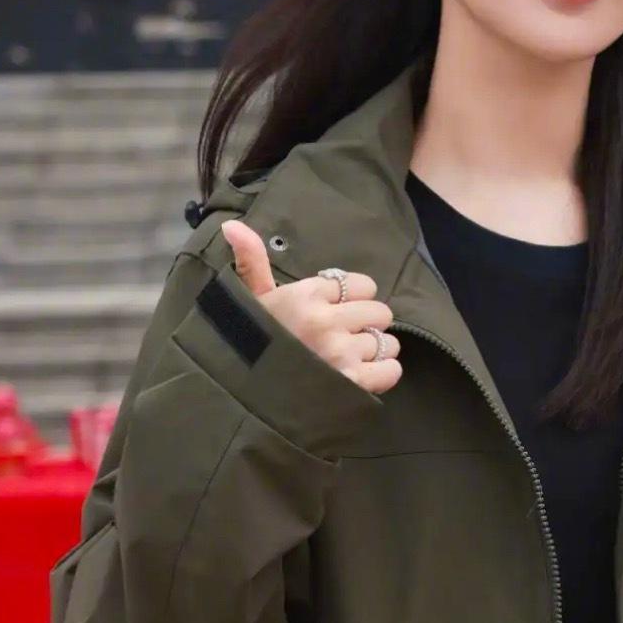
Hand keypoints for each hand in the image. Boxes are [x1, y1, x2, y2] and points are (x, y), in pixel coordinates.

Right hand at [220, 221, 402, 394]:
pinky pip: (391, 369)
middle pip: (379, 312)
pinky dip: (382, 374)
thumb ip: (252, 260)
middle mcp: (325, 320)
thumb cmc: (249, 345)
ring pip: (386, 342)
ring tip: (346, 360)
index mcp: (305, 295)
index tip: (334, 312)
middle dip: (365, 324)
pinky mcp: (353, 383)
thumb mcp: (250, 300)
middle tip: (343, 338)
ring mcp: (341, 352)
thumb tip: (231, 224)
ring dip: (373, 352)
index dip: (351, 299)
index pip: (361, 285)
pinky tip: (361, 377)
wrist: (242, 399)